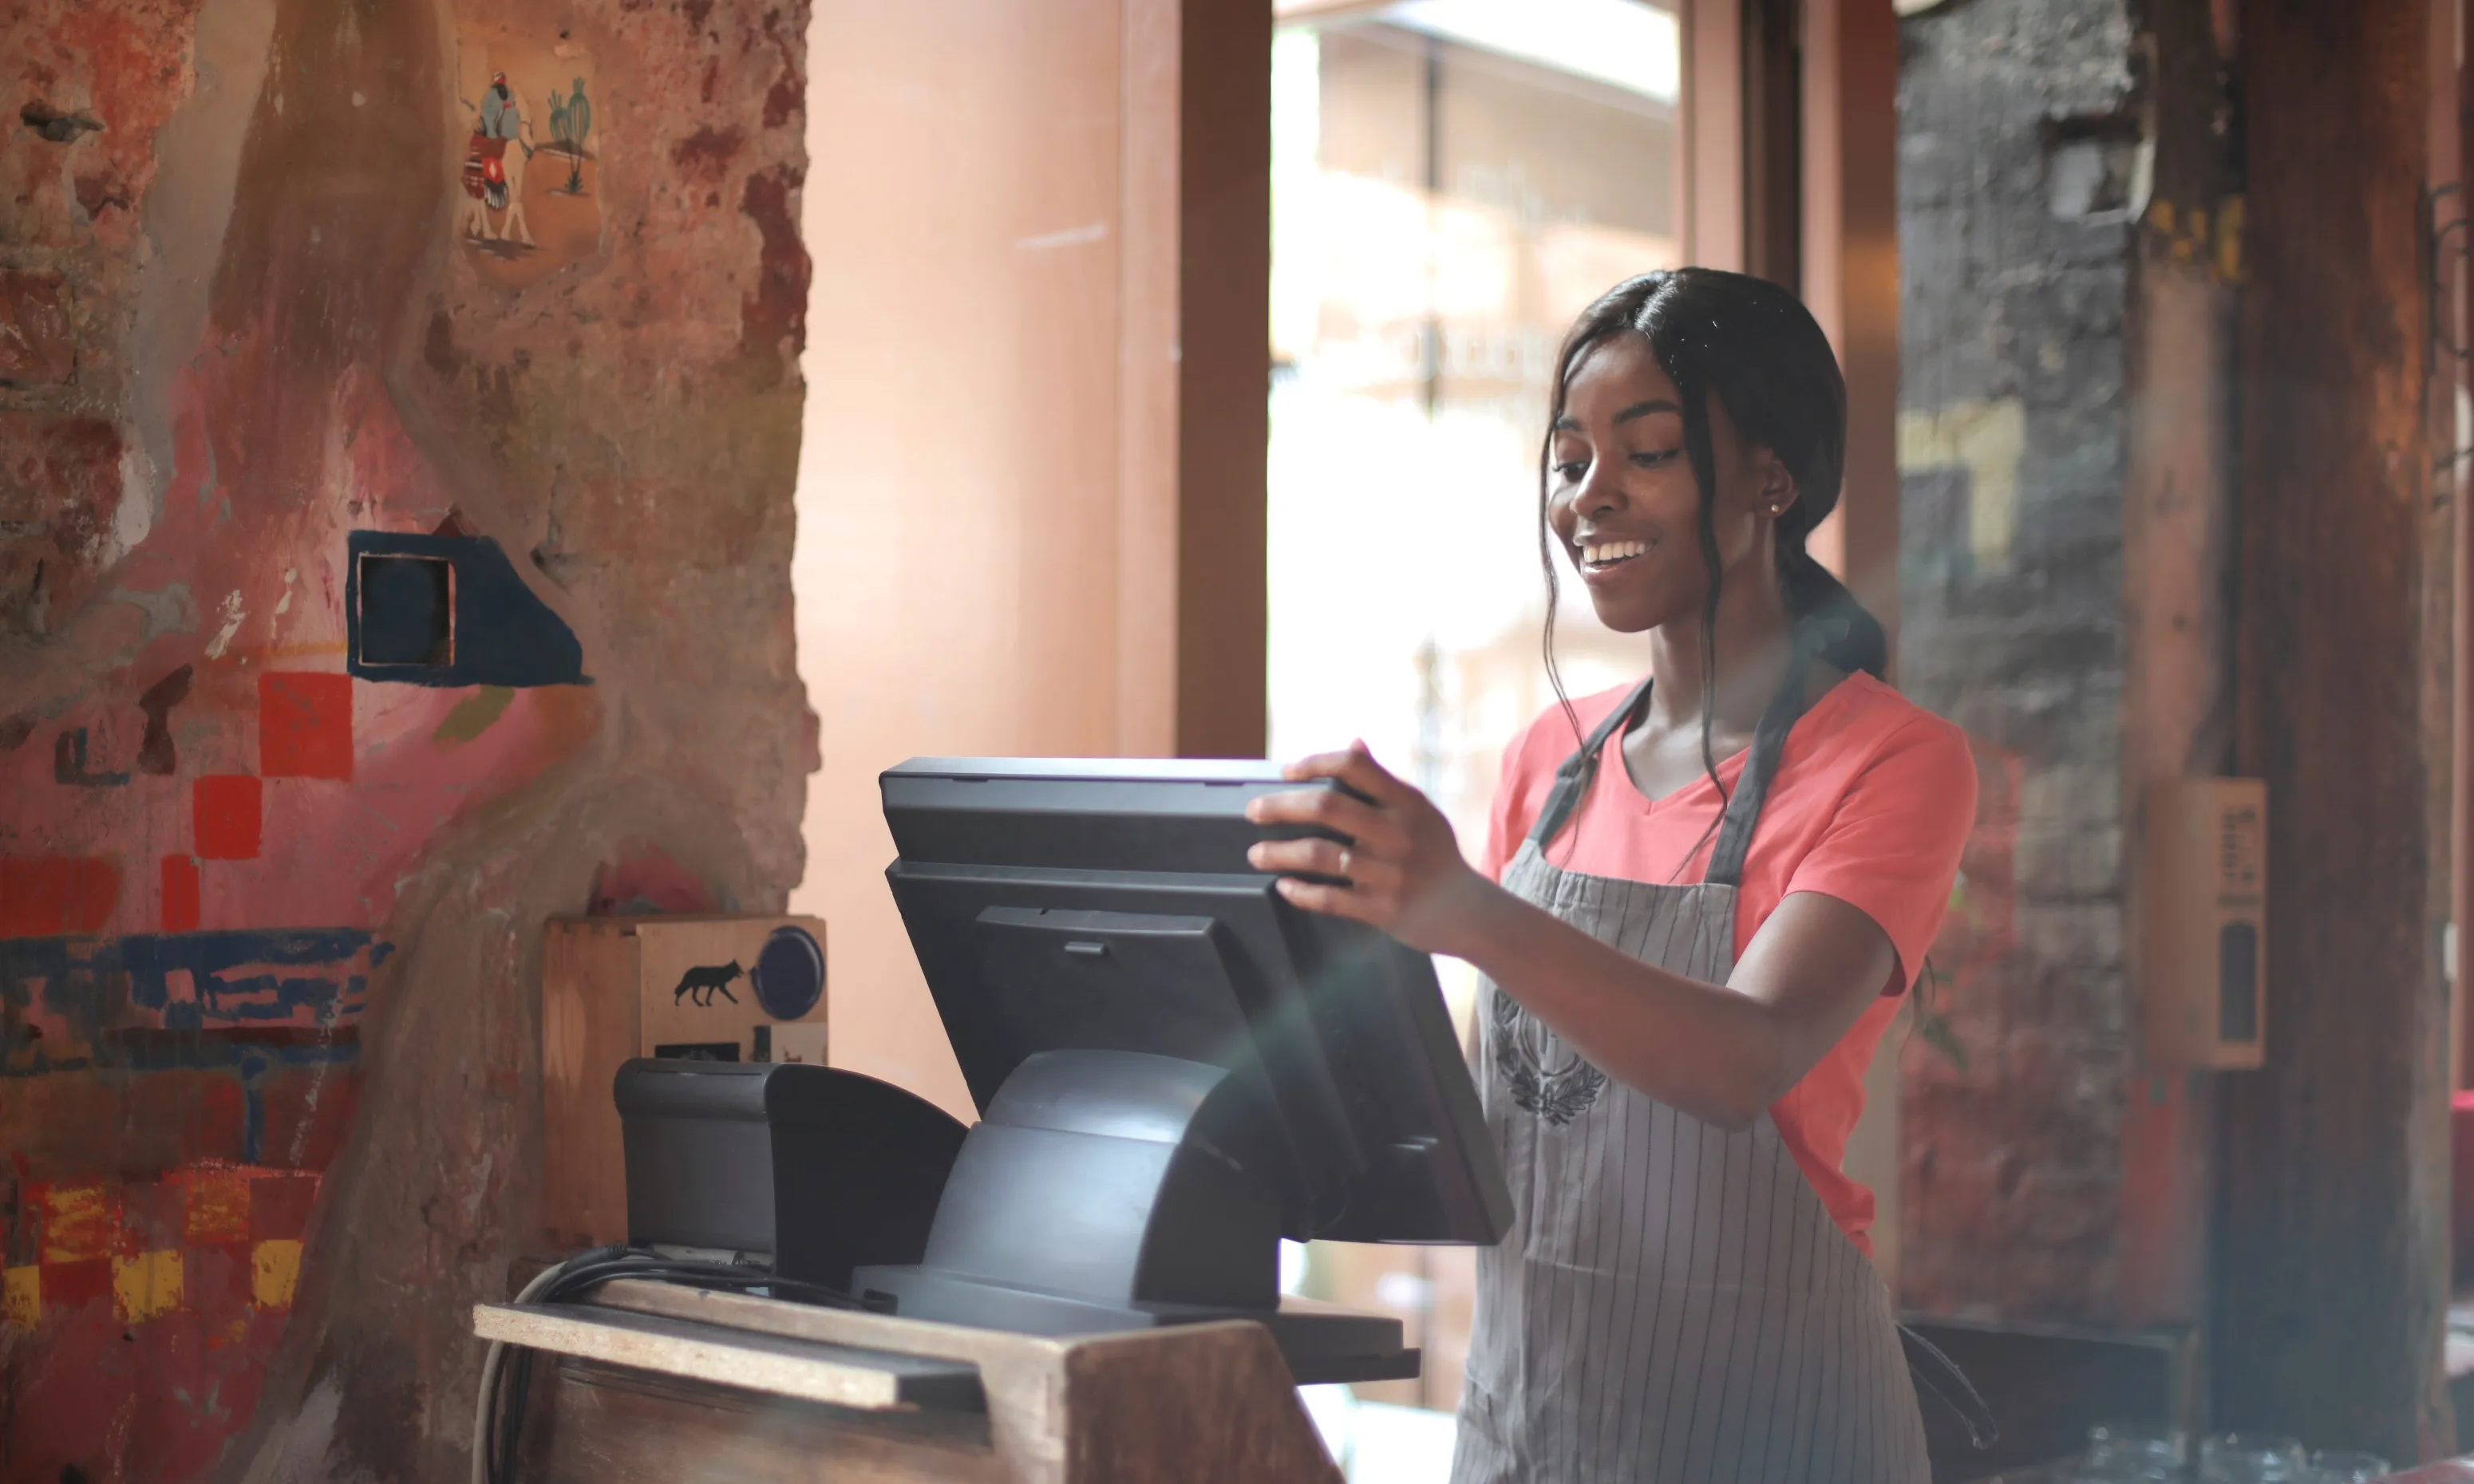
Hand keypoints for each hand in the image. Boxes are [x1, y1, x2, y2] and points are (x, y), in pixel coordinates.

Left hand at [1243, 741, 1496, 956]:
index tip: (1287, 772)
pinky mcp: (1381, 909)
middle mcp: (1397, 833)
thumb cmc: (1435, 854)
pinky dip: (1301, 892)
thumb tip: (1354, 743)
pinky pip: (1330, 899)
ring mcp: (1388, 873)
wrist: (1468, 911)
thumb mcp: (1419, 811)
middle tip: (1254, 811)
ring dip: (1280, 853)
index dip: (1315, 762)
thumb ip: (1383, 781)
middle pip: (1327, 806)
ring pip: (1319, 856)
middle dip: (1281, 806)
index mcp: (1405, 802)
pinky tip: (1284, 886)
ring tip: (1256, 854)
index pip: (1354, 766)